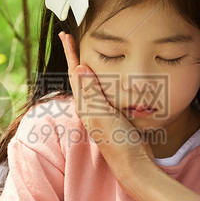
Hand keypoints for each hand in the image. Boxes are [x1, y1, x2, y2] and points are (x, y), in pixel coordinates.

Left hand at [59, 32, 153, 176]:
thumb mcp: (103, 114)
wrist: (134, 165)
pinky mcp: (112, 116)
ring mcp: (100, 113)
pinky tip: (105, 77)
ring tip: (82, 52)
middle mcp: (89, 108)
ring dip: (87, 67)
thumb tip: (78, 68)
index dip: (70, 53)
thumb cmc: (119, 142)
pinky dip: (102, 79)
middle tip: (70, 39)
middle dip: (74, 57)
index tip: (65, 35)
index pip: (75, 74)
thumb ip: (92, 92)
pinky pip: (103, 92)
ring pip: (91, 84)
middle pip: (79, 76)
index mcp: (85, 106)